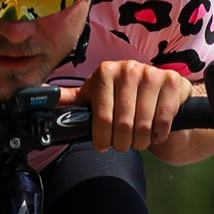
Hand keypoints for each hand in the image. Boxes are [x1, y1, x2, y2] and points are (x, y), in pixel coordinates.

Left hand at [72, 61, 193, 153]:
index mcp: (106, 71)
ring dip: (140, 142)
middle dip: (121, 143)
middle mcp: (129, 68)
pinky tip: (155, 133)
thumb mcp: (96, 96)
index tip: (103, 145)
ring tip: (138, 140)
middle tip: (123, 145)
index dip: (102, 138)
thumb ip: (72, 98)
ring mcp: (152, 74)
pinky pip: (163, 121)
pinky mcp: (172, 83)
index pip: (101, 116)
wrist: (163, 92)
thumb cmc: (125, 97)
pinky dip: (158, 135)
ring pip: (143, 125)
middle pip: (123, 124)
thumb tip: (40, 93)